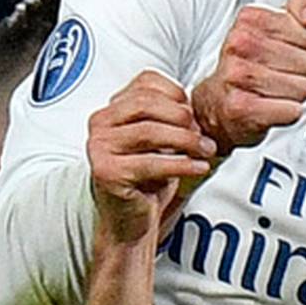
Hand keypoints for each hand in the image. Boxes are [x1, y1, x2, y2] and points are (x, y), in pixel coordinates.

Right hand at [88, 73, 214, 243]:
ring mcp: (99, 147)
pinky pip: (150, 163)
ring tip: (206, 150)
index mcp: (111, 110)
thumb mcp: (160, 142)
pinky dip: (181, 164)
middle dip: (182, 117)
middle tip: (203, 134)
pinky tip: (198, 167)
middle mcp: (100, 124)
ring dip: (186, 140)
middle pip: (147, 104)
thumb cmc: (145, 180)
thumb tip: (197, 108)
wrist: (129, 221)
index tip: (193, 111)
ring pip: (149, 132)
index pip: (144, 83)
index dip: (175, 93)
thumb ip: (171, 119)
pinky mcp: (107, 172)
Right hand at [190, 0, 305, 152]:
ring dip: (294, 94)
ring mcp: (238, 75)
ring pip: (302, 88)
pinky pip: (291, 111)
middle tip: (282, 74)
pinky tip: (271, 105)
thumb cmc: (250, 64)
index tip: (291, 51)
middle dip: (302, 73)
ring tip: (275, 90)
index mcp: (250, 19)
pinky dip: (287, 112)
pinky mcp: (241, 107)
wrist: (216, 102)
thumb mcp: (278, 25)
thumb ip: (304, 6)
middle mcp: (240, 44)